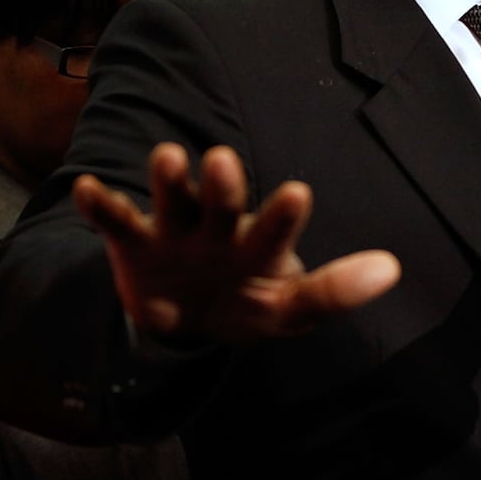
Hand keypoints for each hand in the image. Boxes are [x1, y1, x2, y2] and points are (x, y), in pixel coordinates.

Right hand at [73, 143, 400, 343]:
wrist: (185, 322)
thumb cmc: (247, 303)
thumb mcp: (288, 309)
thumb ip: (332, 292)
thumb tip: (392, 269)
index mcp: (258, 244)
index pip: (275, 228)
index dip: (283, 215)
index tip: (296, 193)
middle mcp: (218, 227)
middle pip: (221, 203)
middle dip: (223, 185)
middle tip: (226, 160)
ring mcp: (174, 231)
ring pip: (172, 200)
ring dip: (169, 181)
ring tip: (168, 157)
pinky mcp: (133, 241)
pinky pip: (115, 220)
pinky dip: (101, 204)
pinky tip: (88, 189)